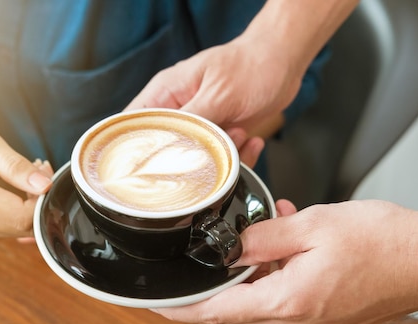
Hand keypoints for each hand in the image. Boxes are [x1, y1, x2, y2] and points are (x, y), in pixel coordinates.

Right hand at [0, 114, 52, 241]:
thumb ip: (15, 166)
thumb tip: (45, 187)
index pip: (22, 215)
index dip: (42, 197)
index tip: (42, 170)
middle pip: (22, 225)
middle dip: (38, 199)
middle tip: (37, 167)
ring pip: (17, 230)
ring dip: (29, 205)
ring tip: (23, 173)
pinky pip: (6, 229)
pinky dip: (16, 212)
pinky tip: (12, 189)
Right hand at [126, 35, 298, 166]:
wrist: (284, 62)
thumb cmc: (251, 65)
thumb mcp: (218, 94)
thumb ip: (192, 122)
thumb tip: (170, 147)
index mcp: (167, 93)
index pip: (134, 123)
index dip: (133, 147)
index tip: (143, 167)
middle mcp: (179, 110)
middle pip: (164, 148)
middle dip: (187, 157)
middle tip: (209, 150)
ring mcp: (199, 125)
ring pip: (195, 158)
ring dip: (219, 156)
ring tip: (236, 134)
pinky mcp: (219, 136)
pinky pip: (220, 159)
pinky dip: (237, 156)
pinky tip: (249, 141)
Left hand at [154, 200, 417, 323]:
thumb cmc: (387, 242)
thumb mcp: (313, 226)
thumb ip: (262, 238)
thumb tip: (230, 247)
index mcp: (289, 302)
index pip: (216, 312)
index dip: (181, 308)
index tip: (156, 304)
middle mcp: (297, 323)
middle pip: (233, 311)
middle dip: (210, 287)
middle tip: (195, 263)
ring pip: (257, 303)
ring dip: (247, 273)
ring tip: (257, 234)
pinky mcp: (324, 317)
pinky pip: (282, 299)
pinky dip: (272, 275)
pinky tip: (283, 242)